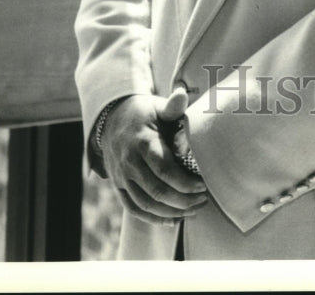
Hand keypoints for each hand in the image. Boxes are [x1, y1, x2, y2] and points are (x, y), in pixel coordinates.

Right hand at [101, 87, 207, 224]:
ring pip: (146, 205)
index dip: (185, 183)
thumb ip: (172, 105)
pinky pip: (134, 209)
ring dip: (172, 212)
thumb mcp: (157, 106)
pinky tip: (173, 220)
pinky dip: (153, 219)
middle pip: (157, 192)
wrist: (111, 119)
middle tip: (204, 200)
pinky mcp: (118, 186)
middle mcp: (129, 163)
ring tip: (194, 210)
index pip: (164, 170)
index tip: (204, 185)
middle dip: (183, 201)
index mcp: (142, 143)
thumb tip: (182, 93)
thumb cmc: (143, 113)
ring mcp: (121, 177)